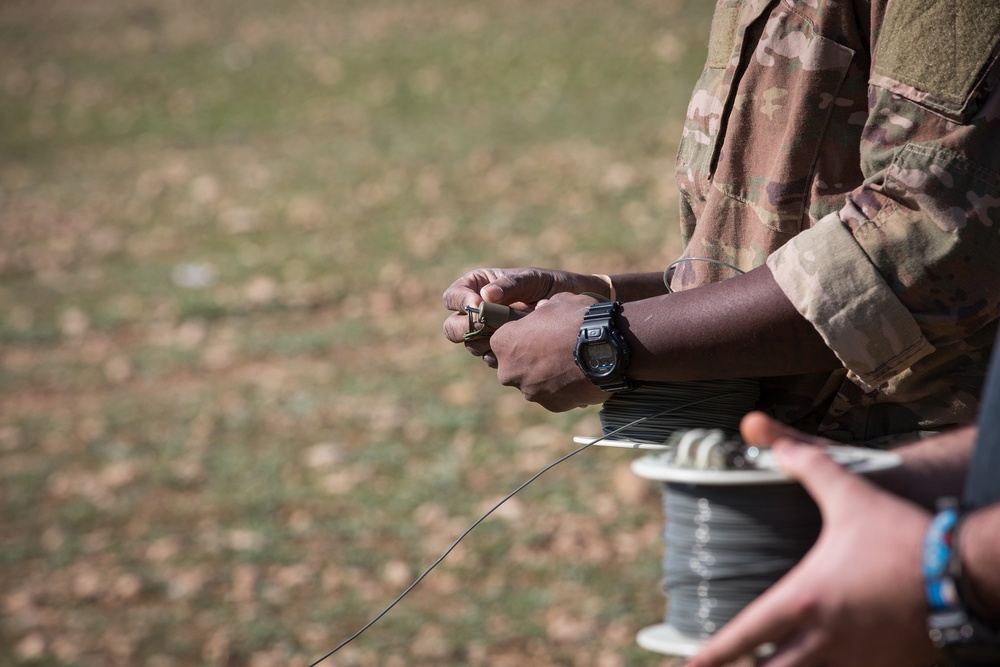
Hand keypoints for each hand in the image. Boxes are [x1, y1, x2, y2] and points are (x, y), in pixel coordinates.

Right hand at [442, 268, 609, 361]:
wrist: (577, 307)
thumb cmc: (553, 286)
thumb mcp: (533, 280)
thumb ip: (511, 285)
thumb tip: (486, 296)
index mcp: (480, 287)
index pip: (453, 296)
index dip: (461, 302)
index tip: (479, 306)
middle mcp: (480, 312)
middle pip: (453, 326)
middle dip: (467, 329)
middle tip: (487, 328)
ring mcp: (489, 334)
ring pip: (470, 345)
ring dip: (485, 344)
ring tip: (510, 335)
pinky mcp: (502, 351)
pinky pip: (490, 358)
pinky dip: (500, 356)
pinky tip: (520, 349)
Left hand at [488, 292, 607, 411]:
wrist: (606, 348)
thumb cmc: (577, 319)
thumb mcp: (557, 302)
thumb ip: (543, 310)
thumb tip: (543, 311)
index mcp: (503, 342)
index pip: (500, 340)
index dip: (518, 336)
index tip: (533, 333)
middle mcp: (509, 371)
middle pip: (514, 365)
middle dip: (529, 359)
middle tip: (552, 348)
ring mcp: (529, 390)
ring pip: (533, 382)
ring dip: (546, 374)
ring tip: (570, 362)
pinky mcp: (550, 405)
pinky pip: (553, 394)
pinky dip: (562, 387)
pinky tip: (579, 375)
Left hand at [686, 412, 941, 666]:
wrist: (966, 570)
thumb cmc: (901, 533)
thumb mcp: (848, 491)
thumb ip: (802, 460)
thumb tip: (756, 425)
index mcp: (804, 600)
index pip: (745, 637)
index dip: (713, 654)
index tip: (690, 663)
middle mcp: (824, 639)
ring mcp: (857, 661)